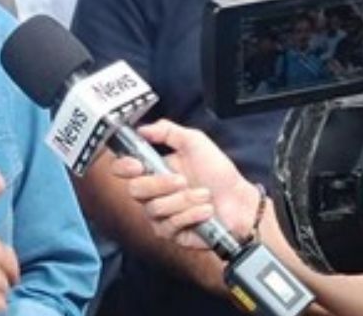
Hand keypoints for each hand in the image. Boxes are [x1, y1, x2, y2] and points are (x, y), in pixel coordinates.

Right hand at [109, 120, 258, 248]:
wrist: (239, 201)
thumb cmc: (219, 173)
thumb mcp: (194, 142)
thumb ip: (167, 131)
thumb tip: (143, 128)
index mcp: (153, 169)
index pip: (123, 169)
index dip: (124, 166)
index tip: (137, 164)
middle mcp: (152, 193)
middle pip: (135, 190)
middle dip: (160, 184)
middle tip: (183, 180)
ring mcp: (160, 214)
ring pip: (155, 208)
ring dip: (184, 200)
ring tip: (204, 195)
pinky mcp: (171, 233)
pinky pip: (170, 225)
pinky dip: (191, 215)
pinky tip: (205, 211)